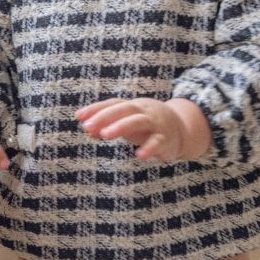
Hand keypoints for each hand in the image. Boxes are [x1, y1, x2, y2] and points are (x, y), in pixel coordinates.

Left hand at [75, 97, 210, 161]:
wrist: (181, 128)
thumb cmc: (145, 125)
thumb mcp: (125, 124)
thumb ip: (106, 126)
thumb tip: (87, 129)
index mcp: (132, 106)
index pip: (112, 104)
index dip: (95, 109)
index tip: (78, 116)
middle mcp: (143, 111)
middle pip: (123, 109)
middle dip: (105, 116)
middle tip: (88, 126)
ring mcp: (155, 124)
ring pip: (138, 121)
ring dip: (121, 126)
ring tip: (105, 134)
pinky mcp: (166, 139)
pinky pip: (157, 142)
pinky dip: (149, 148)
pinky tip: (139, 155)